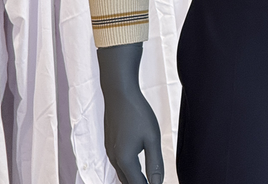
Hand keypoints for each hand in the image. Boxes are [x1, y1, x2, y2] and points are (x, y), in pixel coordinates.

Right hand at [97, 43, 163, 183]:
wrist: (119, 92)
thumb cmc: (137, 112)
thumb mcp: (152, 137)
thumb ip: (155, 162)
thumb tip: (158, 183)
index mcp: (125, 160)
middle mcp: (114, 158)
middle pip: (128, 181)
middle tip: (154, 182)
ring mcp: (109, 151)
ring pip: (122, 173)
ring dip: (133, 178)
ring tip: (146, 178)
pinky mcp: (109, 143)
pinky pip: (118, 162)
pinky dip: (128, 168)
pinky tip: (135, 165)